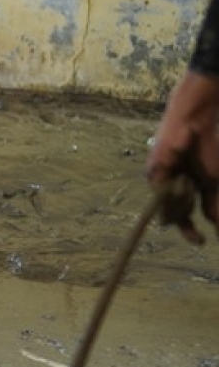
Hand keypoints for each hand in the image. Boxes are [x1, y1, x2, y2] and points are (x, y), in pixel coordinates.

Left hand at [146, 71, 218, 243]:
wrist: (196, 125)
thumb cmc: (207, 150)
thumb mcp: (213, 182)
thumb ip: (213, 204)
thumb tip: (217, 226)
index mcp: (183, 191)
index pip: (182, 217)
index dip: (190, 231)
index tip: (201, 242)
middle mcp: (167, 189)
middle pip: (173, 216)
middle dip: (186, 222)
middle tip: (196, 230)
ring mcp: (159, 181)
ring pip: (168, 207)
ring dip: (184, 200)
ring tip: (191, 182)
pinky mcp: (153, 172)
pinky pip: (163, 192)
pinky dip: (176, 191)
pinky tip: (185, 181)